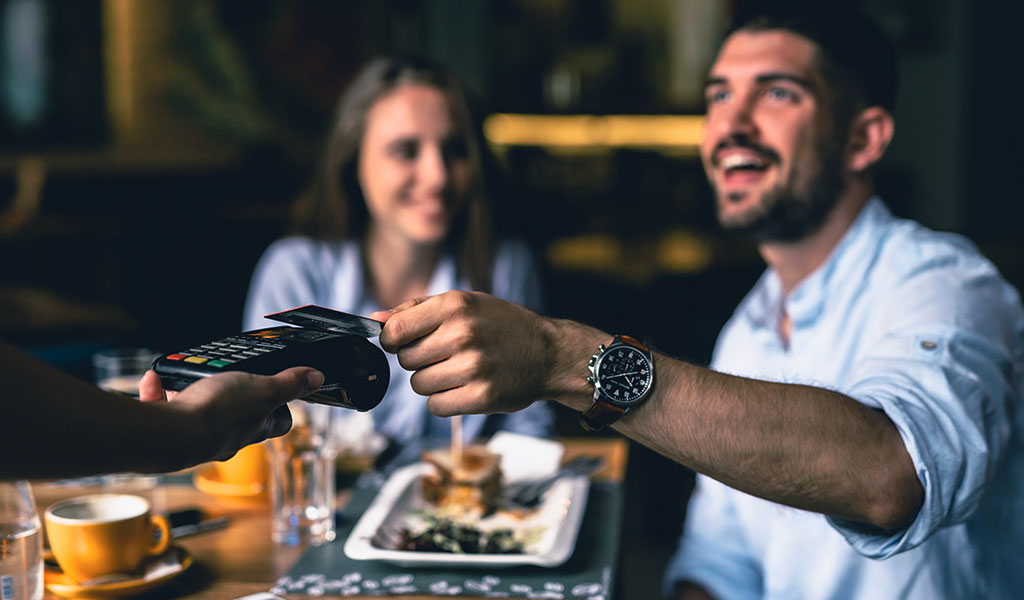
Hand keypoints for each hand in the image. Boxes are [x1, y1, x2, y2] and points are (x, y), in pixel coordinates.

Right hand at [139, 367, 323, 462]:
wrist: (169, 436)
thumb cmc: (219, 415)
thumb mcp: (263, 389)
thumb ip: (289, 383)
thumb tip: (317, 378)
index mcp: (255, 427)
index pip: (279, 421)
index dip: (282, 405)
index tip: (280, 387)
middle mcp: (228, 437)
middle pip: (238, 416)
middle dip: (232, 395)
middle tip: (227, 375)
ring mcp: (198, 437)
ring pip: (198, 412)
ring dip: (191, 392)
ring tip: (187, 375)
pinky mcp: (168, 434)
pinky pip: (164, 409)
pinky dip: (158, 392)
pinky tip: (155, 379)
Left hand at [372, 291, 557, 416]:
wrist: (549, 353)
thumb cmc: (501, 325)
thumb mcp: (464, 303)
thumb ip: (416, 309)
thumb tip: (374, 320)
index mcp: (455, 305)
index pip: (395, 330)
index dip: (391, 340)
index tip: (402, 343)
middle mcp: (463, 334)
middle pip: (405, 360)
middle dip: (418, 360)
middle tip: (444, 355)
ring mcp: (473, 367)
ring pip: (418, 385)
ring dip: (431, 381)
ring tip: (457, 370)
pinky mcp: (481, 397)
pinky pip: (436, 406)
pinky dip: (444, 400)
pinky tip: (464, 387)